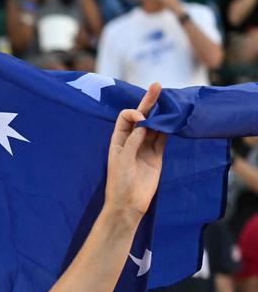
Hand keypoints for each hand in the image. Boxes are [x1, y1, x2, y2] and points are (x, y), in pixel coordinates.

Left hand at [104, 83, 167, 219]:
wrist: (129, 204)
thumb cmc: (120, 184)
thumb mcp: (123, 161)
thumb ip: (133, 142)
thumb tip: (144, 125)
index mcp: (118, 141)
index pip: (126, 118)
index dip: (135, 115)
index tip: (143, 123)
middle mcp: (131, 141)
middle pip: (141, 117)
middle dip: (148, 102)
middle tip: (157, 86)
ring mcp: (144, 148)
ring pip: (154, 126)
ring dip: (161, 113)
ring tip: (170, 99)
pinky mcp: (156, 155)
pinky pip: (163, 138)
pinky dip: (169, 127)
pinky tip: (174, 117)